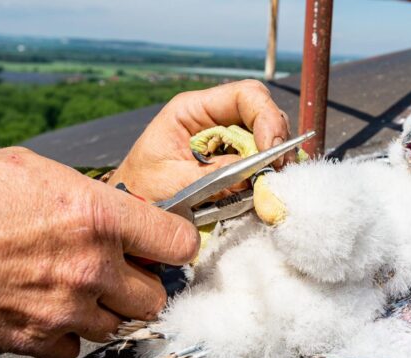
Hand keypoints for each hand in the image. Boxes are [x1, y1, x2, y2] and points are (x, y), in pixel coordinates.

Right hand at [0, 147, 198, 357]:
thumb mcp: (35, 172)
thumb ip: (92, 197)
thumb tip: (123, 214)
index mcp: (98, 217)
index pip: (178, 242)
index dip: (177, 243)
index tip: (169, 245)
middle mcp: (91, 268)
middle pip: (155, 295)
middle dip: (142, 284)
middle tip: (121, 270)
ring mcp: (65, 309)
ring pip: (118, 325)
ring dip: (106, 310)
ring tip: (79, 287)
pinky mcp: (35, 339)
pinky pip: (76, 348)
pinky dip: (69, 334)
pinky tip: (50, 309)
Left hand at [108, 80, 292, 202]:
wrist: (132, 209)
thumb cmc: (141, 191)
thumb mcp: (174, 182)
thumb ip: (214, 176)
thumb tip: (255, 174)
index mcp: (192, 110)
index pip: (244, 95)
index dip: (266, 116)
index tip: (272, 148)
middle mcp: (213, 118)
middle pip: (262, 112)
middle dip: (276, 137)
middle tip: (278, 168)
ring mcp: (225, 139)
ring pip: (266, 135)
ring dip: (274, 157)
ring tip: (271, 179)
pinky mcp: (232, 160)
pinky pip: (260, 159)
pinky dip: (268, 171)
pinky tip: (265, 184)